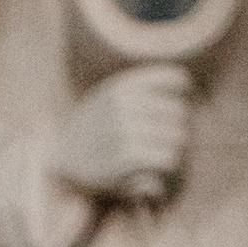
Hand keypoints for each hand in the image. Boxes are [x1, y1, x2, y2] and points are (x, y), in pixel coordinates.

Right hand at [54, 67, 194, 198]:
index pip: (176, 79)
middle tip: (165, 138)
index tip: (170, 106)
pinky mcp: (126, 157)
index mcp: (123, 85)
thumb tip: (187, 80)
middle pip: (180, 112)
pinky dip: (167, 165)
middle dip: (178, 126)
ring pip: (178, 137)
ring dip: (174, 148)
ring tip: (160, 154)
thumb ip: (144, 84)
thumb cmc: (91, 128)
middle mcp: (124, 105)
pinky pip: (168, 158)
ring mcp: (124, 130)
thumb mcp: (109, 95)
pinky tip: (155, 168)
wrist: (60, 158)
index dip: (181, 92)